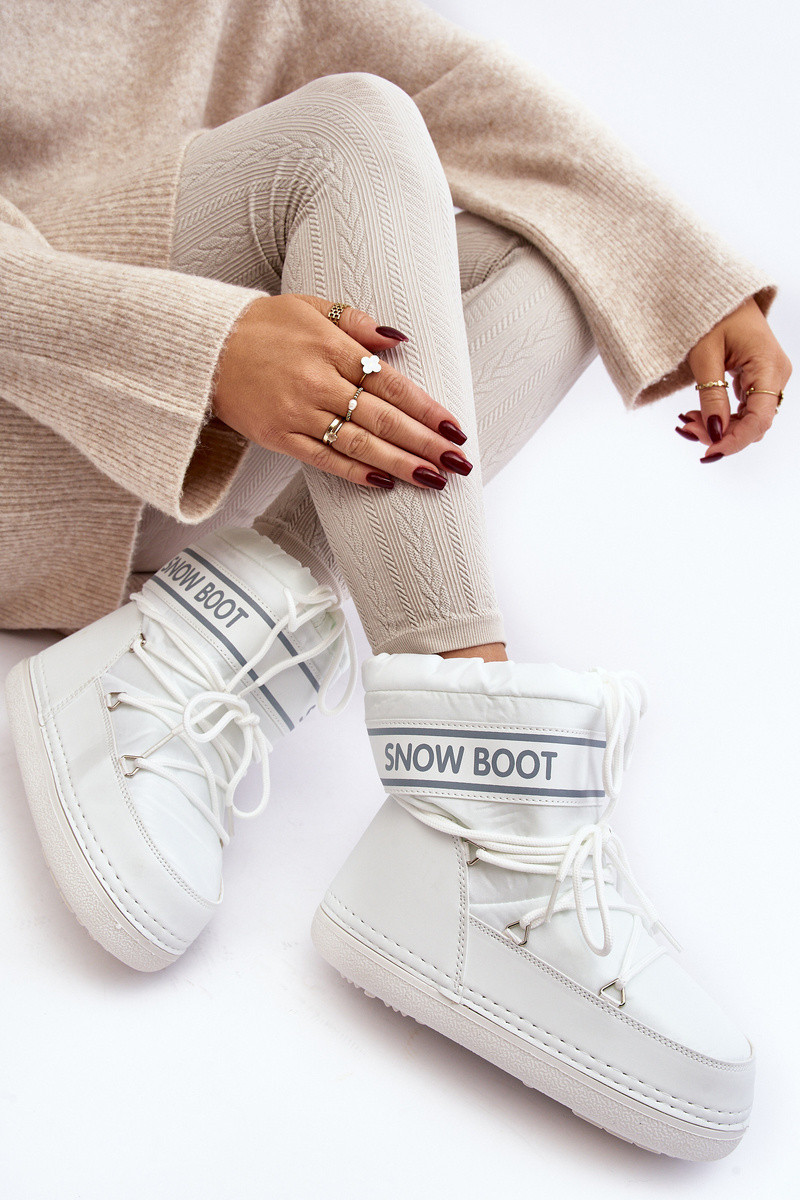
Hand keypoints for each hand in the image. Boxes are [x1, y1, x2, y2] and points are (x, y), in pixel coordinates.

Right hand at [211, 294, 470, 489]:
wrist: (203, 348)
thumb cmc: (262, 325)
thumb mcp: (310, 306)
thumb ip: (357, 322)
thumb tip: (401, 340)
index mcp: (331, 348)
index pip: (391, 383)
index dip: (426, 408)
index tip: (454, 428)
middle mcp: (318, 382)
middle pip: (383, 418)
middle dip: (425, 443)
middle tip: (458, 463)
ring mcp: (298, 413)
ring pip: (360, 443)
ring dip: (400, 464)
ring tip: (433, 480)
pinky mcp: (280, 437)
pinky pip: (324, 458)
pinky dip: (355, 472)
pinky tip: (384, 483)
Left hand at [676, 296, 790, 461]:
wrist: (717, 291)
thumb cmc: (710, 313)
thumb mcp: (704, 356)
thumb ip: (711, 397)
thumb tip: (716, 432)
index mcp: (768, 367)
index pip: (758, 419)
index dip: (734, 441)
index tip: (708, 452)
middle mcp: (775, 375)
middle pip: (754, 423)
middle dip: (721, 434)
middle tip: (686, 428)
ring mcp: (769, 377)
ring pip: (748, 419)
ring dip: (719, 427)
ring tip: (687, 420)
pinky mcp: (758, 378)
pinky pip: (744, 408)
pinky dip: (722, 415)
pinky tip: (697, 414)